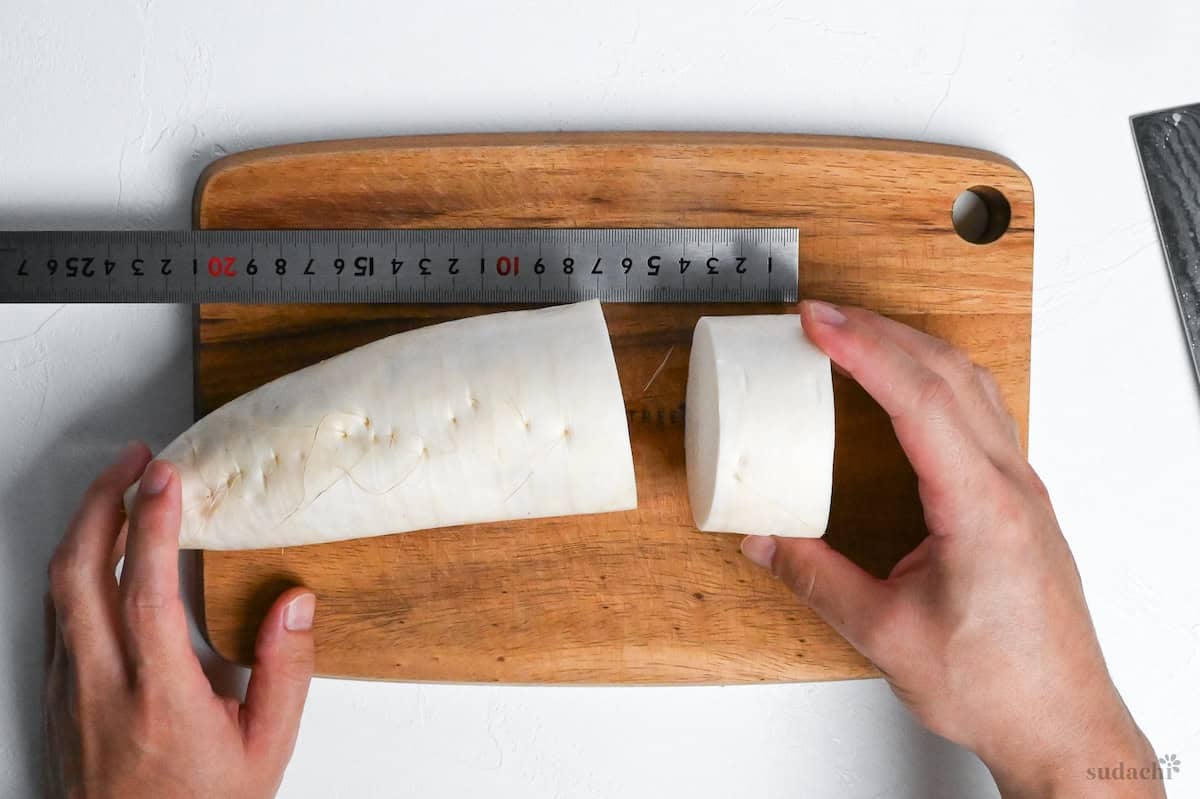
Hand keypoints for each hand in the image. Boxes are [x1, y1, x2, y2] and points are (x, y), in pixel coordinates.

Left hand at [43, 443, 316, 798]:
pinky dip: (76, 567)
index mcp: (159, 700)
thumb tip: (296, 604)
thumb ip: (286, 673)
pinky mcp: (53, 697)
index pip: (146, 591)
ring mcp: (66, 691)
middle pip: (77, 573)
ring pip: (56, 589)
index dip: (155, 524)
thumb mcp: (267, 749)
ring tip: (119, 492)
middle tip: (135, 461)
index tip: (166, 476)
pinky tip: (103, 553)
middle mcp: (99, 689)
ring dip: (84, 528)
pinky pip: (55, 615)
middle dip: (101, 502)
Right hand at [741, 301, 1161, 798]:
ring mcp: (1021, 490)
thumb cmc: (998, 686)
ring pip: (972, 386)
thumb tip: (766, 540)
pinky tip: (909, 391)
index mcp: (980, 507)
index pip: (918, 399)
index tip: (818, 322)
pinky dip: (936, 382)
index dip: (863, 350)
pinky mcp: (1018, 502)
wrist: (1062, 723)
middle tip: (822, 316)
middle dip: (880, 331)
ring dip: (913, 349)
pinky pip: (980, 414)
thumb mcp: (884, 633)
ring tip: (859, 335)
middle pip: (948, 373)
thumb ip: (817, 578)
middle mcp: (1009, 486)